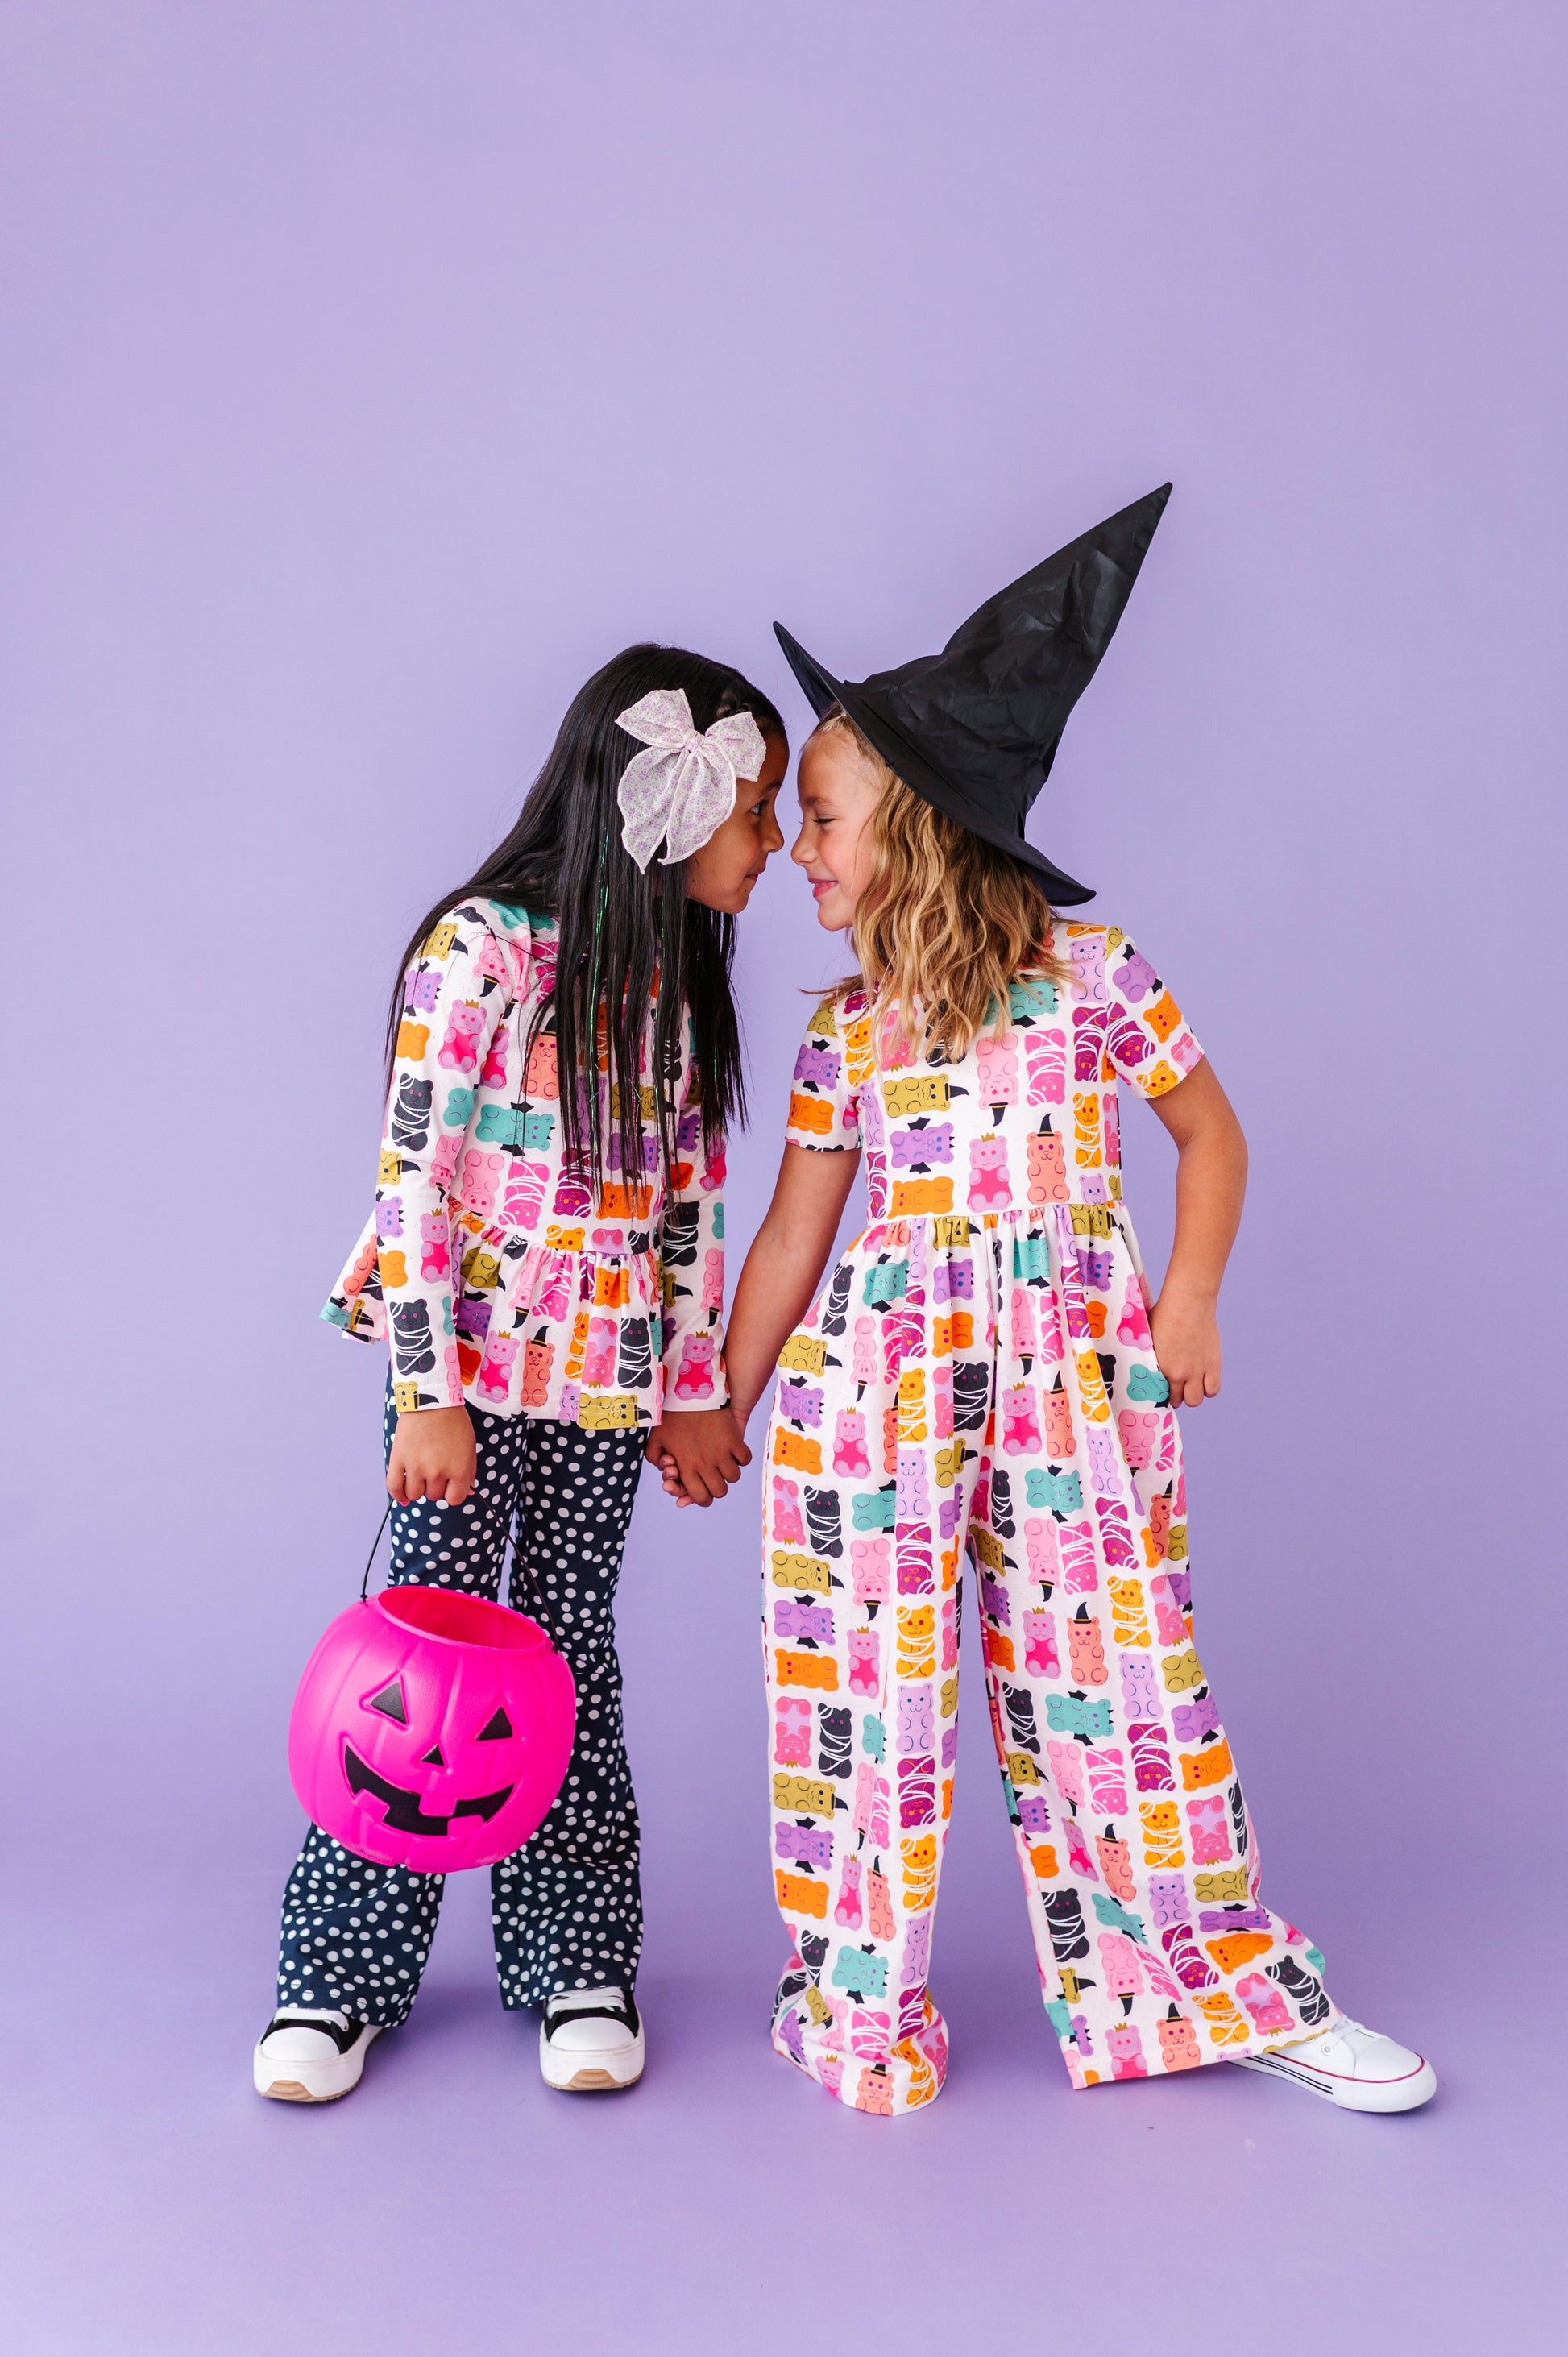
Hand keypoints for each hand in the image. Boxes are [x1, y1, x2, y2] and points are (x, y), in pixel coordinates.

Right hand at [387, 1404, 475, 1504]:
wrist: (433, 1401)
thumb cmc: (454, 1422)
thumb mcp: (469, 1447)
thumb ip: (469, 1472)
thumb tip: (466, 1492)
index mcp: (459, 1470)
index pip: (454, 1499)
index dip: (451, 1493)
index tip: (449, 1485)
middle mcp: (438, 1472)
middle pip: (434, 1496)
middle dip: (435, 1486)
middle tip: (434, 1469)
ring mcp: (416, 1467)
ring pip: (414, 1494)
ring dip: (417, 1489)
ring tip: (419, 1476)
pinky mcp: (399, 1459)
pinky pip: (394, 1487)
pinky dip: (398, 1495)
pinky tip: (402, 1496)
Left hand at [645, 1407, 750, 1506]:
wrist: (690, 1391)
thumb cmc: (671, 1415)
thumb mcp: (655, 1438)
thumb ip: (655, 1458)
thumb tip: (666, 1472)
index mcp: (686, 1465)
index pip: (699, 1497)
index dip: (701, 1499)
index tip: (702, 1492)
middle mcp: (705, 1463)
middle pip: (719, 1491)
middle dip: (716, 1489)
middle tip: (713, 1478)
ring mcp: (722, 1452)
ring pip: (733, 1477)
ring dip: (729, 1474)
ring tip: (723, 1464)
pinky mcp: (734, 1439)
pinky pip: (745, 1459)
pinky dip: (741, 1459)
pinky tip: (733, 1453)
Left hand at [1148, 1286, 1221, 1407]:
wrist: (1188, 1302)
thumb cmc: (1164, 1313)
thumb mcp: (1148, 1336)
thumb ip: (1148, 1353)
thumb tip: (1139, 1359)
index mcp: (1162, 1368)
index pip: (1161, 1395)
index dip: (1163, 1393)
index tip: (1164, 1389)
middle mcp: (1181, 1373)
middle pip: (1181, 1400)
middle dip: (1178, 1396)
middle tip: (1178, 1387)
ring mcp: (1199, 1370)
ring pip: (1197, 1399)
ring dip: (1194, 1394)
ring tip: (1191, 1384)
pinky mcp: (1213, 1364)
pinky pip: (1213, 1389)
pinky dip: (1208, 1388)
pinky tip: (1203, 1379)